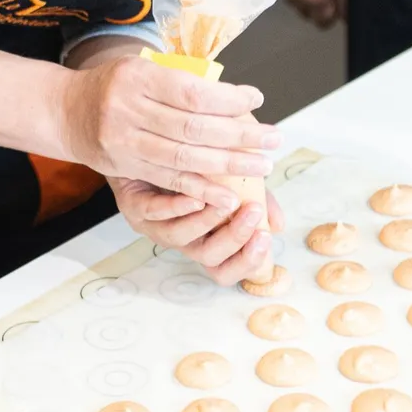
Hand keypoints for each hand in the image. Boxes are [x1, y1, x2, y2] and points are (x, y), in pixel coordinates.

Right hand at [56, 56, 279, 209]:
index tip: (257, 100)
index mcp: (138, 76)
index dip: (227, 99)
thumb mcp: (144, 69)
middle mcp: (128, 108)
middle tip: (273, 137)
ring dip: (229, 164)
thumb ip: (182, 83)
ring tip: (262, 163)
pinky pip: (169, 180)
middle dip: (239, 134)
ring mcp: (124, 140)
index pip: (192, 91)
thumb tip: (238, 98)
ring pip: (184, 157)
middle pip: (193, 126)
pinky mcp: (123, 166)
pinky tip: (229, 193)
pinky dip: (202, 189)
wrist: (67, 110)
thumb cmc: (118, 86)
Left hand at [110, 177, 286, 284]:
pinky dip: (175, 207)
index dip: (246, 262)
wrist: (147, 142)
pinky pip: (154, 212)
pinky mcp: (133, 207)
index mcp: (203, 239)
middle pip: (208, 258)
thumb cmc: (192, 167)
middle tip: (254, 213)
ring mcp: (154, 226)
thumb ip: (255, 200)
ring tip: (229, 201)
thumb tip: (278, 224)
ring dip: (207, 221)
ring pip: (179, 237)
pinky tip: (195, 195)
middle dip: (234, 238)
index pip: (226, 269)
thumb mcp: (230, 182)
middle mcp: (180, 240)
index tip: (266, 238)